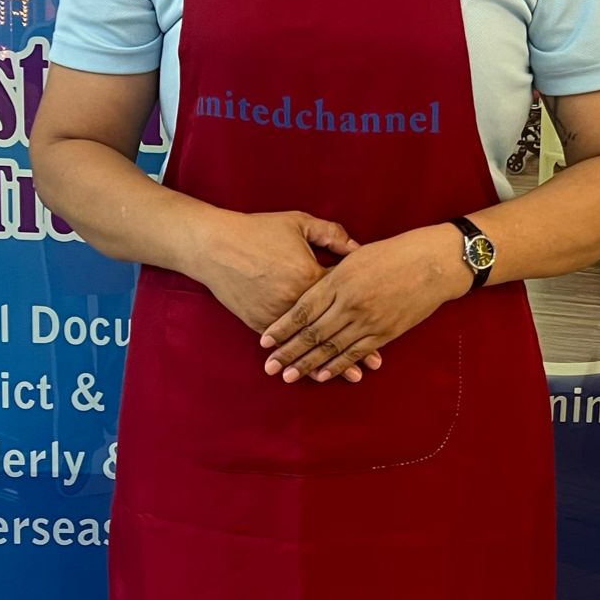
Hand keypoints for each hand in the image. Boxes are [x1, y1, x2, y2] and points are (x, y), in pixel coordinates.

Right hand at [191, 208, 382, 383]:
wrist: (215, 245)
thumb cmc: (258, 230)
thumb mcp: (298, 223)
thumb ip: (330, 233)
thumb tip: (356, 248)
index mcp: (309, 274)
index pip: (344, 293)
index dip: (365, 309)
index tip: (384, 323)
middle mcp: (295, 299)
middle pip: (331, 326)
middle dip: (355, 346)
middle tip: (376, 364)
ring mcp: (277, 314)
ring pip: (310, 343)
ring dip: (332, 361)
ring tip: (353, 376)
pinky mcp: (259, 322)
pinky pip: (286, 346)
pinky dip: (302, 360)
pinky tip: (315, 373)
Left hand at [260, 224, 470, 383]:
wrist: (434, 265)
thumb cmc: (395, 253)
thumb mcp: (356, 253)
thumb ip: (331, 271)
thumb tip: (309, 283)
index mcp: (339, 280)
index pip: (303, 309)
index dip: (282, 327)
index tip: (265, 341)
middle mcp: (350, 303)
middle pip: (312, 332)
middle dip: (288, 352)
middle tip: (269, 366)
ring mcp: (368, 321)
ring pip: (331, 347)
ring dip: (307, 364)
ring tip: (288, 376)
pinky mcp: (384, 333)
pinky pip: (356, 354)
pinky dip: (337, 366)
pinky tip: (322, 375)